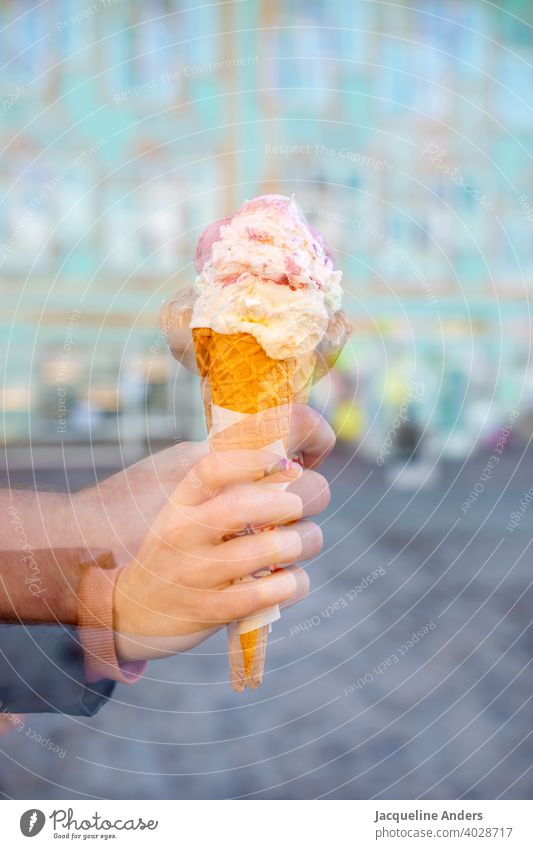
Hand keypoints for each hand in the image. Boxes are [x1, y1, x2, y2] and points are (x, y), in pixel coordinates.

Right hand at [113, 449, 325, 660]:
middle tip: (300, 507)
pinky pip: (262, 594)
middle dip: (288, 503)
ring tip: (301, 542)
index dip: (255, 461)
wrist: (133, 610)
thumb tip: (289, 473)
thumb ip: (224, 496)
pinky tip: (290, 578)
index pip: (212, 469)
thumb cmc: (178, 554)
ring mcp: (194, 574)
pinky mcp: (209, 610)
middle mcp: (182, 533)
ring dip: (298, 543)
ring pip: (262, 549)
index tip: (286, 466)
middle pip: (243, 506)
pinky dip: (290, 584)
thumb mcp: (185, 518)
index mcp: (179, 504)